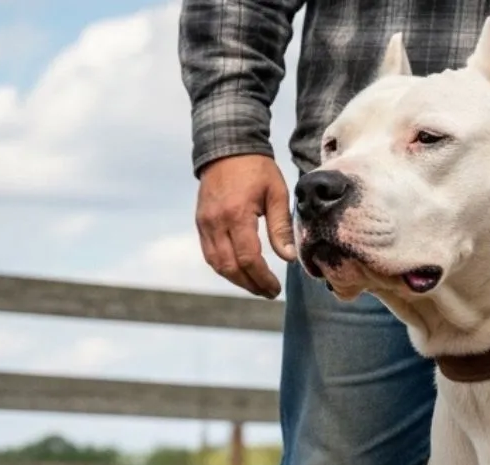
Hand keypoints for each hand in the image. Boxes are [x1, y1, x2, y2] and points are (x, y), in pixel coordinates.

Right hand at [195, 154, 296, 297]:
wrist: (227, 147)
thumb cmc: (257, 169)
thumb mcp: (277, 194)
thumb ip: (281, 227)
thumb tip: (289, 258)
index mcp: (237, 214)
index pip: (248, 258)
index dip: (262, 278)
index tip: (275, 288)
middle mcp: (216, 221)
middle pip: (229, 267)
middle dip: (250, 284)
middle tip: (268, 292)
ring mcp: (205, 223)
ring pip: (216, 264)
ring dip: (236, 279)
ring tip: (256, 285)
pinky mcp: (201, 222)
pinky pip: (210, 253)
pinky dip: (225, 267)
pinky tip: (241, 271)